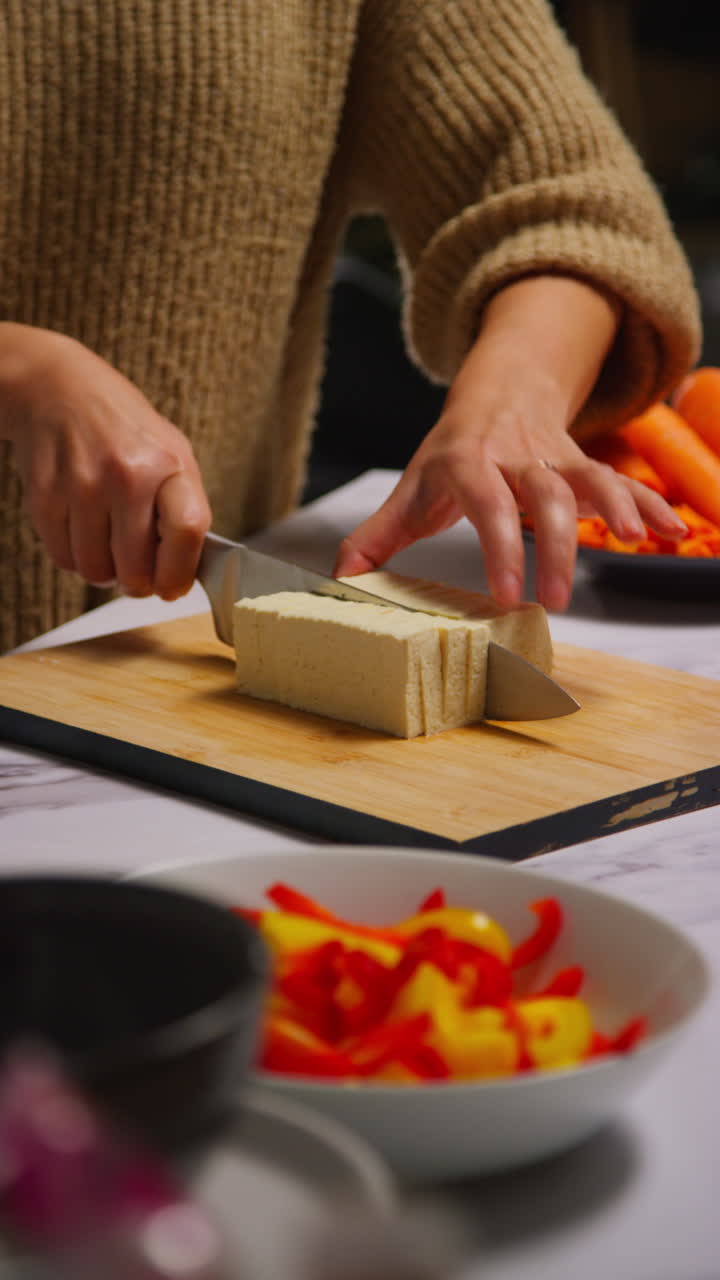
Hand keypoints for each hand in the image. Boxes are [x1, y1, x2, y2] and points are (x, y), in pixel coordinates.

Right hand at [0, 324, 210, 598]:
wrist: (56, 387)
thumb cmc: (122, 427)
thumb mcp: (171, 451)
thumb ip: (183, 508)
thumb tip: (184, 572)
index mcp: (168, 463)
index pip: (187, 532)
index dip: (179, 573)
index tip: (171, 588)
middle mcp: (126, 475)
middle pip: (136, 570)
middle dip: (137, 582)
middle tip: (135, 571)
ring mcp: (81, 486)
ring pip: (95, 571)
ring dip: (103, 570)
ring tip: (107, 542)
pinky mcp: (44, 496)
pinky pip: (63, 558)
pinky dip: (73, 555)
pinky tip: (81, 529)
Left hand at [333, 276, 686, 611]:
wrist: (498, 390)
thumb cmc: (451, 453)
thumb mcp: (410, 489)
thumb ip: (376, 538)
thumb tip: (340, 581)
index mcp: (467, 463)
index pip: (485, 502)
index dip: (497, 546)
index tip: (506, 593)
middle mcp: (515, 457)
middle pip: (545, 493)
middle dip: (556, 544)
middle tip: (555, 599)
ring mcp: (556, 458)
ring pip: (590, 478)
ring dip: (617, 507)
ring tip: (637, 541)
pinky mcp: (585, 464)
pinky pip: (621, 481)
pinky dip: (649, 505)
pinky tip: (672, 531)